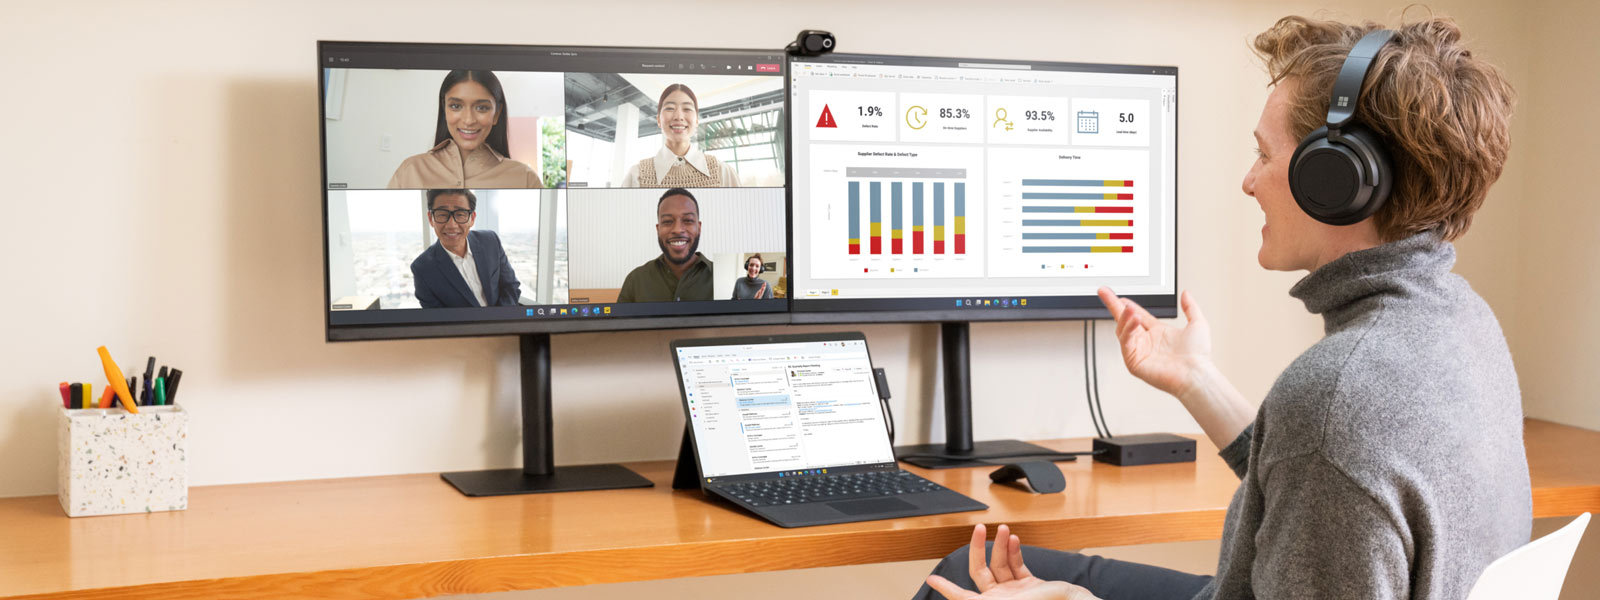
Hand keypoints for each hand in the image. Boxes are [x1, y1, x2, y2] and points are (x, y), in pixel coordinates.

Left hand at [926, 524, 1099, 599]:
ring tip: (1003, 529)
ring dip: (1000, 546)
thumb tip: (943, 589)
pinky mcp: (1031, 585)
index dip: (947, 589)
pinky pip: (1017, 566)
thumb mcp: (1008, 599)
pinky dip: (1014, 552)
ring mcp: (1017, 593)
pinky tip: (1013, 540)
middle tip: (979, 529)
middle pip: (982, 572)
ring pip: (1000, 565)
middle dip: (978, 549)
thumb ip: (976, 598)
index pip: (964, 599)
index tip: (932, 579)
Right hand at [1096, 287, 1211, 397]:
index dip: (1127, 305)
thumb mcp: (1197, 324)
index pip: (1137, 316)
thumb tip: (1186, 294)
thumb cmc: (1198, 356)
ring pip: (1123, 330)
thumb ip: (1190, 307)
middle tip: (1104, 292)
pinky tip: (1134, 321)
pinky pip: (1125, 343)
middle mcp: (1147, 342)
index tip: (1119, 295)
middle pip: (1124, 320)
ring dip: (1124, 317)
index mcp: (1158, 333)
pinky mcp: (1134, 362)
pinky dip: (1127, 330)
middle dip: (1113, 305)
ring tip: (1130, 309)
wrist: (1196, 374)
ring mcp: (1139, 352)